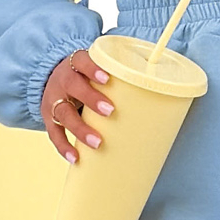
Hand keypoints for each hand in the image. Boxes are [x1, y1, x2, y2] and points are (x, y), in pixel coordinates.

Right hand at [41, 49, 114, 163]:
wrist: (50, 78)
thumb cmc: (85, 77)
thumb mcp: (98, 69)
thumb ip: (121, 76)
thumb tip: (170, 91)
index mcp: (76, 65)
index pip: (82, 61)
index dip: (93, 69)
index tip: (108, 79)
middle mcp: (63, 80)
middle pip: (73, 86)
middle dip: (91, 98)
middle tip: (110, 111)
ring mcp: (53, 100)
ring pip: (63, 113)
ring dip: (79, 128)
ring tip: (97, 142)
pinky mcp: (49, 118)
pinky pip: (54, 134)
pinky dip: (64, 146)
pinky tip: (76, 158)